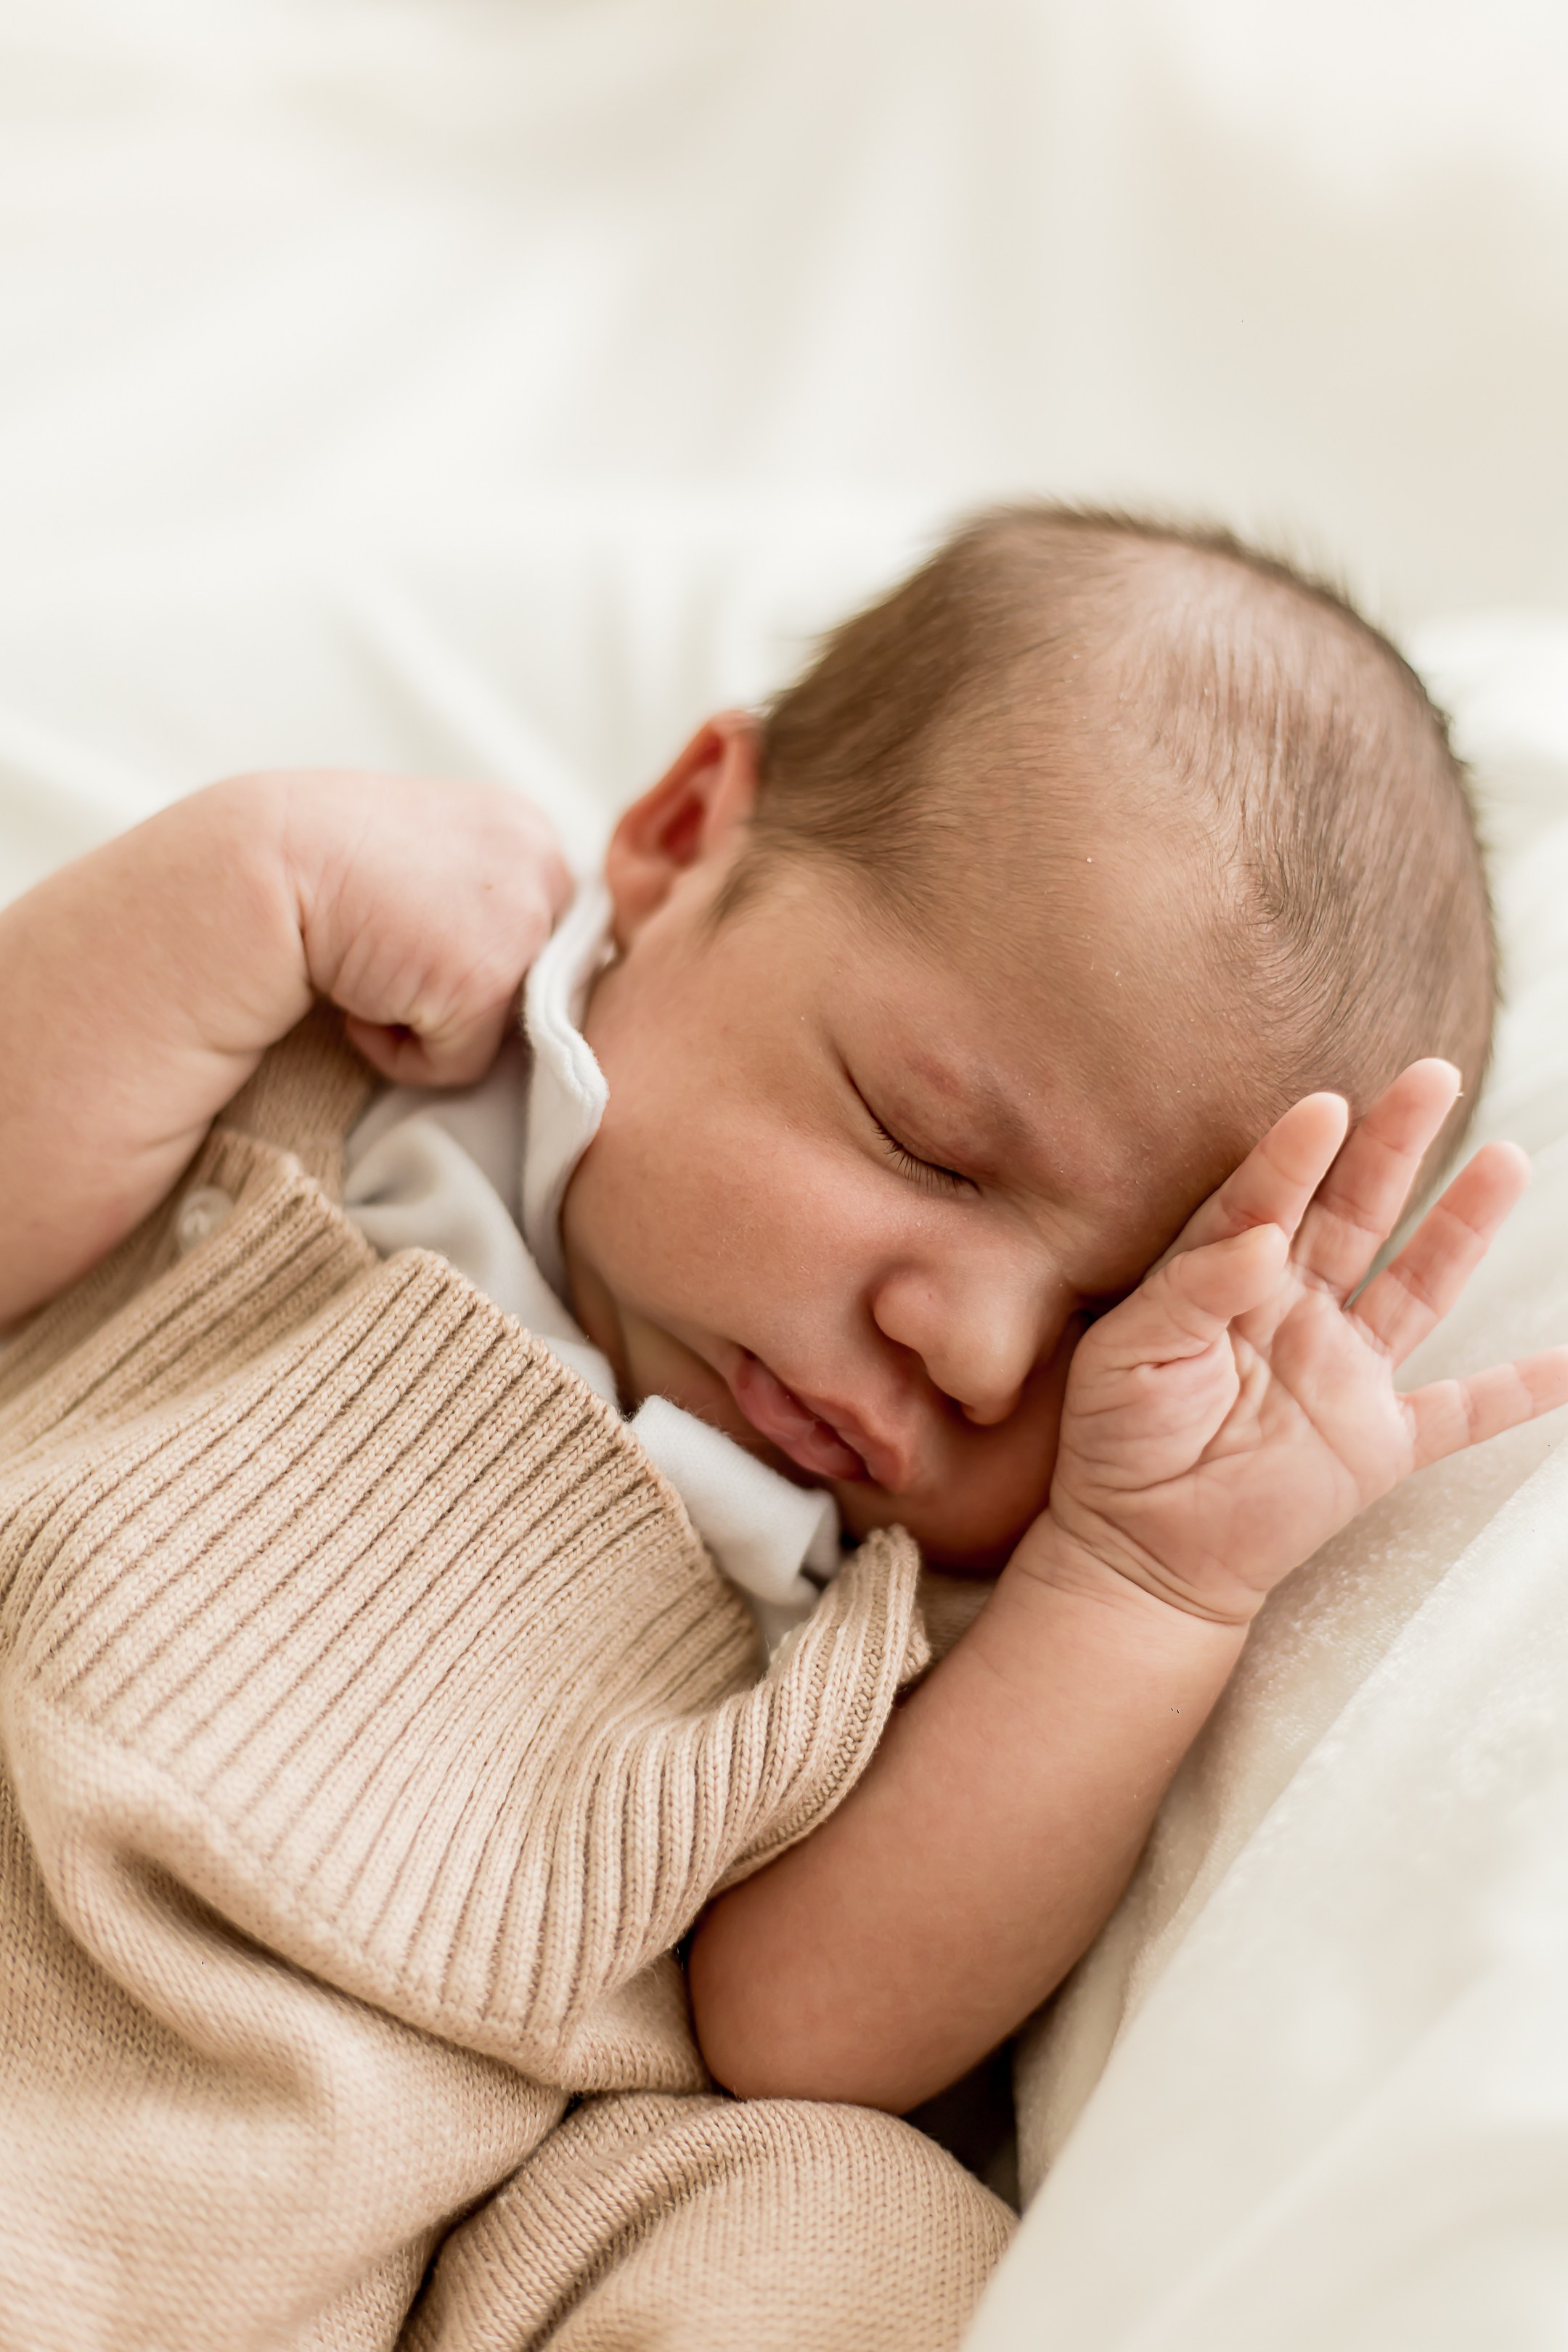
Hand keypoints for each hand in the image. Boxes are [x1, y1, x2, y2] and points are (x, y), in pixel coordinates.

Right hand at [279, 769, 572, 1084]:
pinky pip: (458, 1065)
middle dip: (460, 986)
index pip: (541, 933)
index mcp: (526, 831)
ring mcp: (524, 923)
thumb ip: (479, 895)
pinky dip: (403, 1054)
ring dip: (429, 1019)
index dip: (472, 954)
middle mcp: (542, 866)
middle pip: (529, 983)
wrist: (264, 862)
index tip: (411, 934)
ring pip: (495, 1027)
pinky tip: (358, 1004)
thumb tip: (503, 967)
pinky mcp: (487, 983)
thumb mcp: (431, 856)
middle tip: (390, 953)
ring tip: (372, 970)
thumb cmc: (327, 863)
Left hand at [1030, 1060, 1567, 1624]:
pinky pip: (1464, 1410)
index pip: (1268, 1197)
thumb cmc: (1118, 1441)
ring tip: (1504, 1158)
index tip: (1324, 1107)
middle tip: (1432, 1075)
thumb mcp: (1129, 1354)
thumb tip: (1266, 1236)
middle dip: (1394, 1143)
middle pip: (1357, 1210)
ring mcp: (1346, 1371)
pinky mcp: (1379, 1440)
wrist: (1140, 1549)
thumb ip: (1194, 1290)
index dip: (1296, 1153)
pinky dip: (1519, 1390)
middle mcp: (1297, 1309)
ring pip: (1417, 1282)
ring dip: (1463, 1224)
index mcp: (1230, 1277)